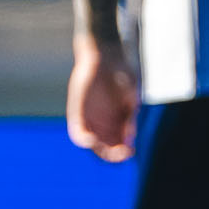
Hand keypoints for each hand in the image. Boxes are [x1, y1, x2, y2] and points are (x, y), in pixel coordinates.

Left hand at [66, 41, 137, 162]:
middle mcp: (102, 122)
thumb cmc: (122, 73)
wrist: (105, 53)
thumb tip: (130, 138)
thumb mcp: (131, 96)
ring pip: (91, 142)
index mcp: (116, 121)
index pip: (117, 145)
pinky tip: (91, 140)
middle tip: (122, 154)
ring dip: (99, 149)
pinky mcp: (77, 111)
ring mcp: (89, 117)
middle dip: (113, 155)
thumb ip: (129, 117)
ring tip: (109, 150)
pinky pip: (77, 130)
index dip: (123, 152)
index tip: (130, 152)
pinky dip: (83, 139)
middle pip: (105, 148)